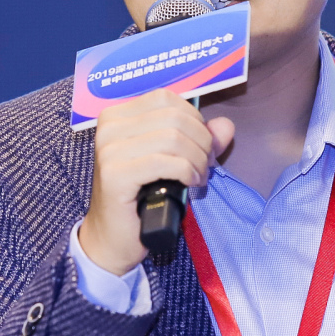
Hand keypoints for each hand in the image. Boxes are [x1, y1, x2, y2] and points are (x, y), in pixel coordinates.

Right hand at [77, 89, 234, 275]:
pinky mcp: (115, 174)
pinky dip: (187, 171)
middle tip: (206, 164)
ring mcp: (109, 150)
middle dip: (201, 141)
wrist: (111, 237)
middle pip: (174, 116)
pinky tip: (191, 183)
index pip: (166, 98)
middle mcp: (109, 127)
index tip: (204, 145)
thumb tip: (225, 126)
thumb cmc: (139, 197)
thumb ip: (198, 139)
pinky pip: (165, 162)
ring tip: (199, 176)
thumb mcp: (170, 161)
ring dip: (197, 159)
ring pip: (172, 138)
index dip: (195, 119)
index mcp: (117, 115)